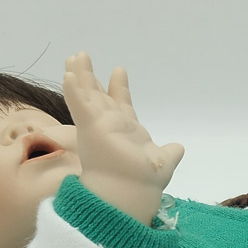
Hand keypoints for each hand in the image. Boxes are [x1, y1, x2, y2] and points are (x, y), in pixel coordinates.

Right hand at [62, 52, 183, 223]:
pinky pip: (79, 105)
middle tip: (82, 55)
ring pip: (85, 96)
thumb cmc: (145, 181)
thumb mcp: (163, 161)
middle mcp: (109, 126)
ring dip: (78, 76)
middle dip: (90, 76)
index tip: (119, 70)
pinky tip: (68, 75)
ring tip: (74, 56)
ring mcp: (98, 125)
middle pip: (97, 95)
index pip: (121, 103)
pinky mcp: (90, 127)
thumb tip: (178, 148)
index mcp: (127, 130)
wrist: (133, 192)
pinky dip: (74, 90)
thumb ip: (169, 152)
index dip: (119, 87)